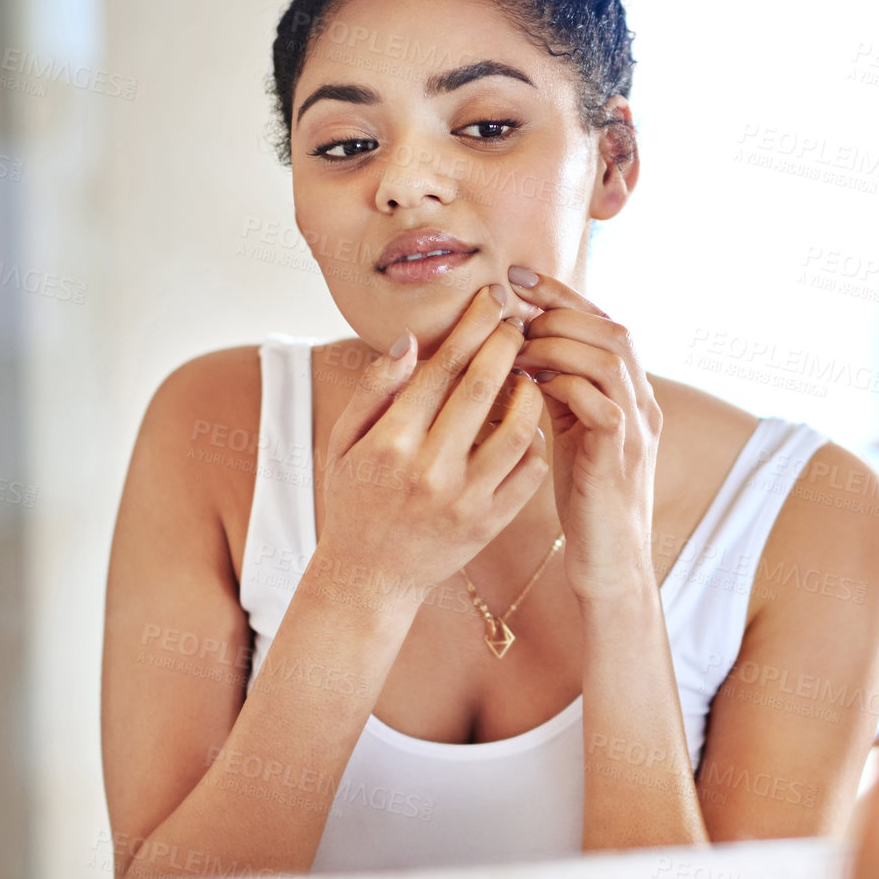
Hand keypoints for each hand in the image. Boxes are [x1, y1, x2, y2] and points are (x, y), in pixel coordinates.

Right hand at [317, 282, 548, 597]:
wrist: (369, 579)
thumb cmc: (354, 501)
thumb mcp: (343, 444)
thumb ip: (375, 391)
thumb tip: (411, 341)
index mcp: (390, 442)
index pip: (442, 368)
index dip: (472, 327)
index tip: (492, 299)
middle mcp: (429, 469)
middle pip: (482, 388)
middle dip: (507, 344)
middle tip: (520, 320)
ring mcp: (464, 499)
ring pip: (516, 430)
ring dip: (530, 391)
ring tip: (531, 370)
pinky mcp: (489, 523)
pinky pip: (528, 472)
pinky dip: (535, 440)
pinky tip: (529, 420)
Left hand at [505, 267, 661, 601]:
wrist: (612, 563)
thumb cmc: (584, 500)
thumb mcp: (571, 433)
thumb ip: (559, 390)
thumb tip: (520, 348)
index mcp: (631, 393)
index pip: (604, 324)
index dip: (563, 296)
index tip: (517, 278)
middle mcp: (643, 403)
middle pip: (613, 329)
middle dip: (558, 311)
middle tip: (511, 310)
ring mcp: (638, 429)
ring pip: (610, 358)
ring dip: (557, 344)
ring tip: (516, 348)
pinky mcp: (621, 456)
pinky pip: (601, 403)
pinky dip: (563, 385)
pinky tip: (529, 387)